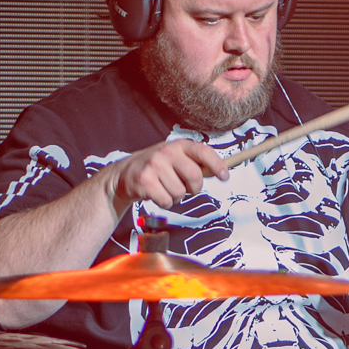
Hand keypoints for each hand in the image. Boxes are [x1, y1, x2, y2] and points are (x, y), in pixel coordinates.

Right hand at [101, 138, 227, 212]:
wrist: (123, 174)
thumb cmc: (156, 168)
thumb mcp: (175, 159)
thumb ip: (195, 164)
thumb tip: (220, 171)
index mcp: (178, 145)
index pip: (203, 151)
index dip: (217, 164)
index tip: (225, 176)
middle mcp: (167, 151)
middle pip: (195, 176)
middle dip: (194, 188)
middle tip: (185, 188)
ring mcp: (154, 165)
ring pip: (180, 192)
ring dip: (175, 197)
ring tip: (164, 189)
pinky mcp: (144, 180)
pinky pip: (166, 201)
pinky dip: (164, 203)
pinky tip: (156, 194)